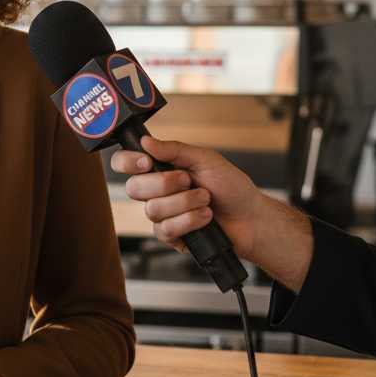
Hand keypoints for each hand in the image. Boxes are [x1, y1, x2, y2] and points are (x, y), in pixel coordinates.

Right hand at [110, 135, 265, 259]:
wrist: (251, 218)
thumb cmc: (231, 187)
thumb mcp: (206, 159)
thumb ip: (175, 149)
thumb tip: (146, 141)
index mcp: (160, 168)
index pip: (125, 163)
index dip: (128, 162)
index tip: (147, 162)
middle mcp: (156, 191)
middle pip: (134, 188)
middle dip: (165, 184)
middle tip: (189, 181)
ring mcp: (162, 214)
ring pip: (152, 209)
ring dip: (185, 203)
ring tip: (205, 201)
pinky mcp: (171, 235)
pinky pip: (165, 229)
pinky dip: (189, 221)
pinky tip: (205, 218)